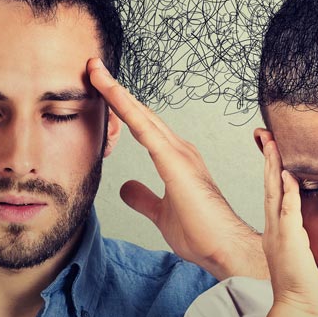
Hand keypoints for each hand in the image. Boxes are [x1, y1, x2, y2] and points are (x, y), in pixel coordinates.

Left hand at [88, 59, 265, 279]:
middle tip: (93, 67)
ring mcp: (179, 152)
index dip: (122, 107)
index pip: (142, 126)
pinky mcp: (175, 162)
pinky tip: (112, 94)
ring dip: (117, 93)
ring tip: (96, 71)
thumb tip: (125, 186)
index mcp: (175, 159)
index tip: (101, 88)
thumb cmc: (201, 233)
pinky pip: (145, 130)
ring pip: (141, 115)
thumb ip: (143, 198)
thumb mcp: (160, 213)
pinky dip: (127, 109)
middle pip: (140, 114)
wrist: (224, 248)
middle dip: (115, 90)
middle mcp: (178, 149)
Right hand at [252, 135, 317, 316]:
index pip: (275, 190)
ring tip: (272, 143)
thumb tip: (311, 217)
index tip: (272, 145)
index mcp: (279, 228)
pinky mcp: (288, 241)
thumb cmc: (306, 281)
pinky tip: (288, 176)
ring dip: (273, 167)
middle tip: (265, 134)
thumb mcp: (305, 248)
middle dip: (268, 158)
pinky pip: (287, 212)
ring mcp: (279, 233)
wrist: (300, 306)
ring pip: (274, 192)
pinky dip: (287, 193)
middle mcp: (275, 227)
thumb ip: (304, 229)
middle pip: (269, 184)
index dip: (273, 167)